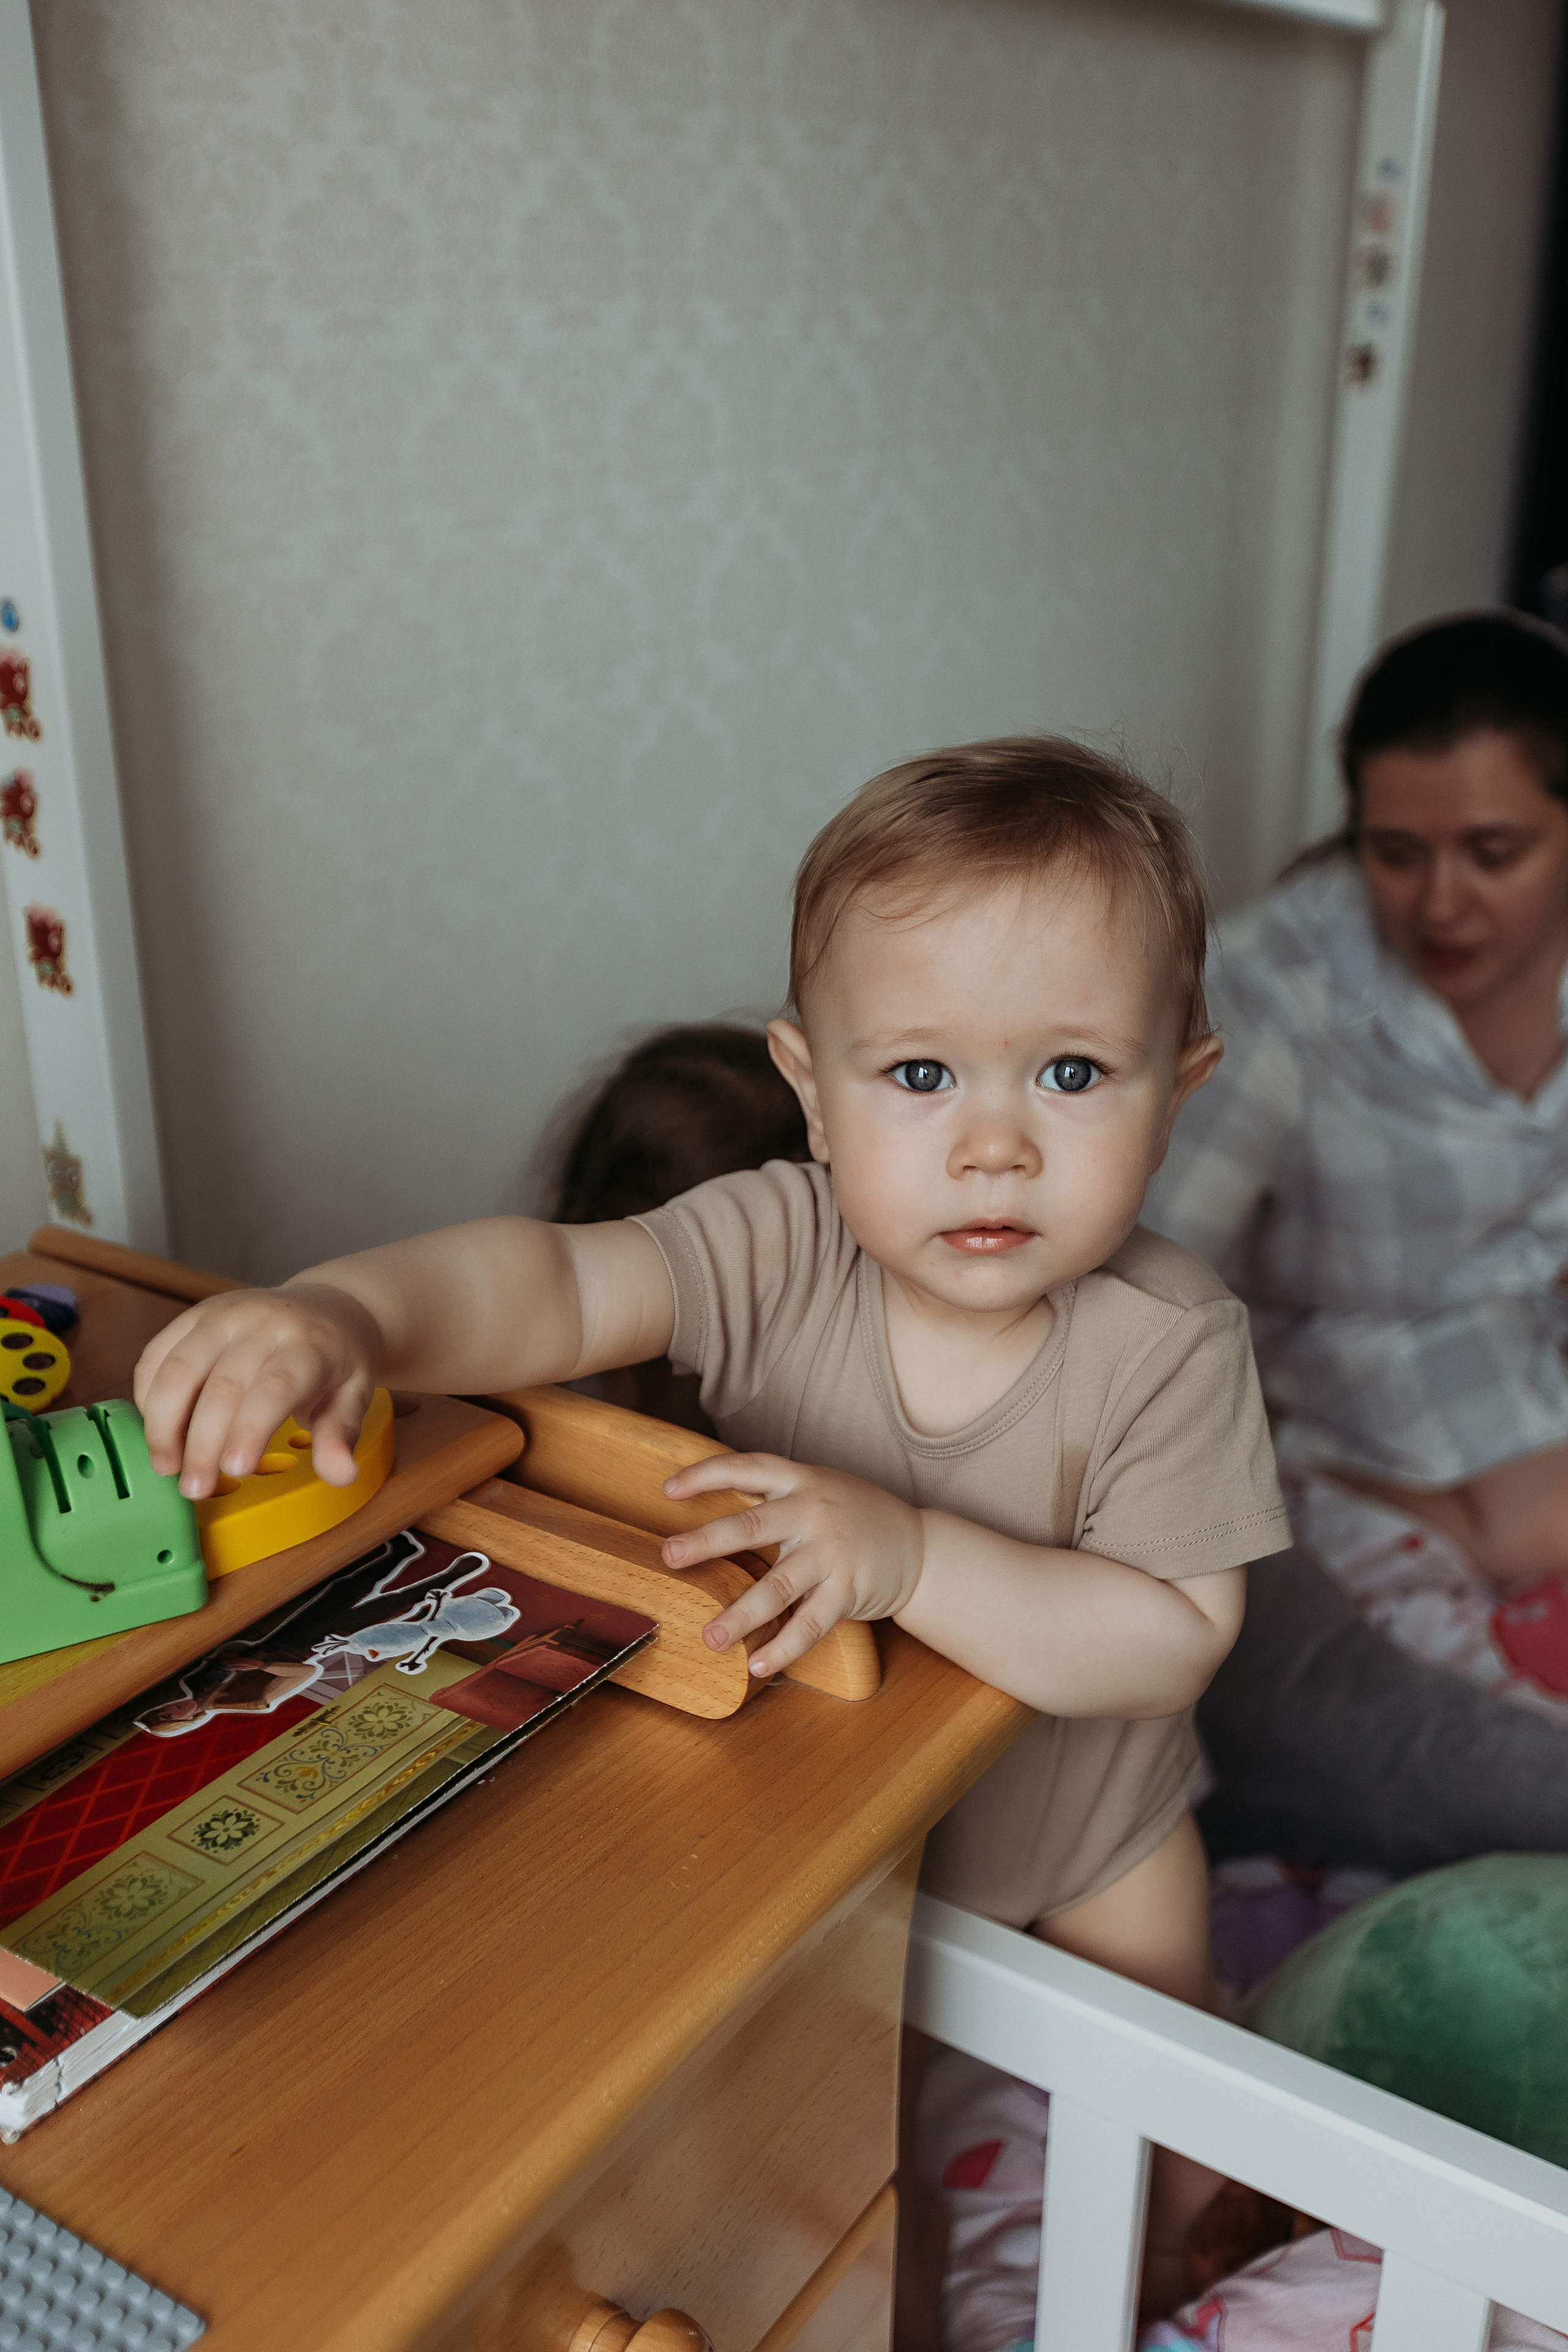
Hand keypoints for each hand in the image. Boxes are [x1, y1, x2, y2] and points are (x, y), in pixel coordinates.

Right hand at [133, 1282, 383, 1499]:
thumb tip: (341, 1473)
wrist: (325, 1307)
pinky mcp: (194, 1316)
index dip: (250, 1429)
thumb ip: (341, 1435)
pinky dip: (149, 1396)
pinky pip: (157, 1354)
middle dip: (203, 1443)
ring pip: (178, 1368)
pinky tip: (158, 1430)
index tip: (234, 1470)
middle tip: (196, 1488)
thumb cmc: (336, 1360)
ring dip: (163, 1423)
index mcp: (309, 1343)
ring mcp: (223, 1315)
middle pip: (222, 1385)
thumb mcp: (355, 1396)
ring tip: (167, 1466)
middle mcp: (262, 1322)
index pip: (275, 1386)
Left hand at [658, 1454, 925, 1678]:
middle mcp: (815, 1512)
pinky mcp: (850, 1589)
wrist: (920, 1546)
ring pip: (778, 1586)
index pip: (748, 1467)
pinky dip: (783, 1648)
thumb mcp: (819, 1489)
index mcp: (802, 1481)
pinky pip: (811, 1624)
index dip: (707, 1475)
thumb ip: (776, 1494)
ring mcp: (833, 1552)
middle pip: (753, 1525)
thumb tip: (711, 1508)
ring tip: (710, 1637)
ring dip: (740, 1615)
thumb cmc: (856, 1516)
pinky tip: (757, 1665)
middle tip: (670, 1556)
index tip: (669, 1489)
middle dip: (707, 1541)